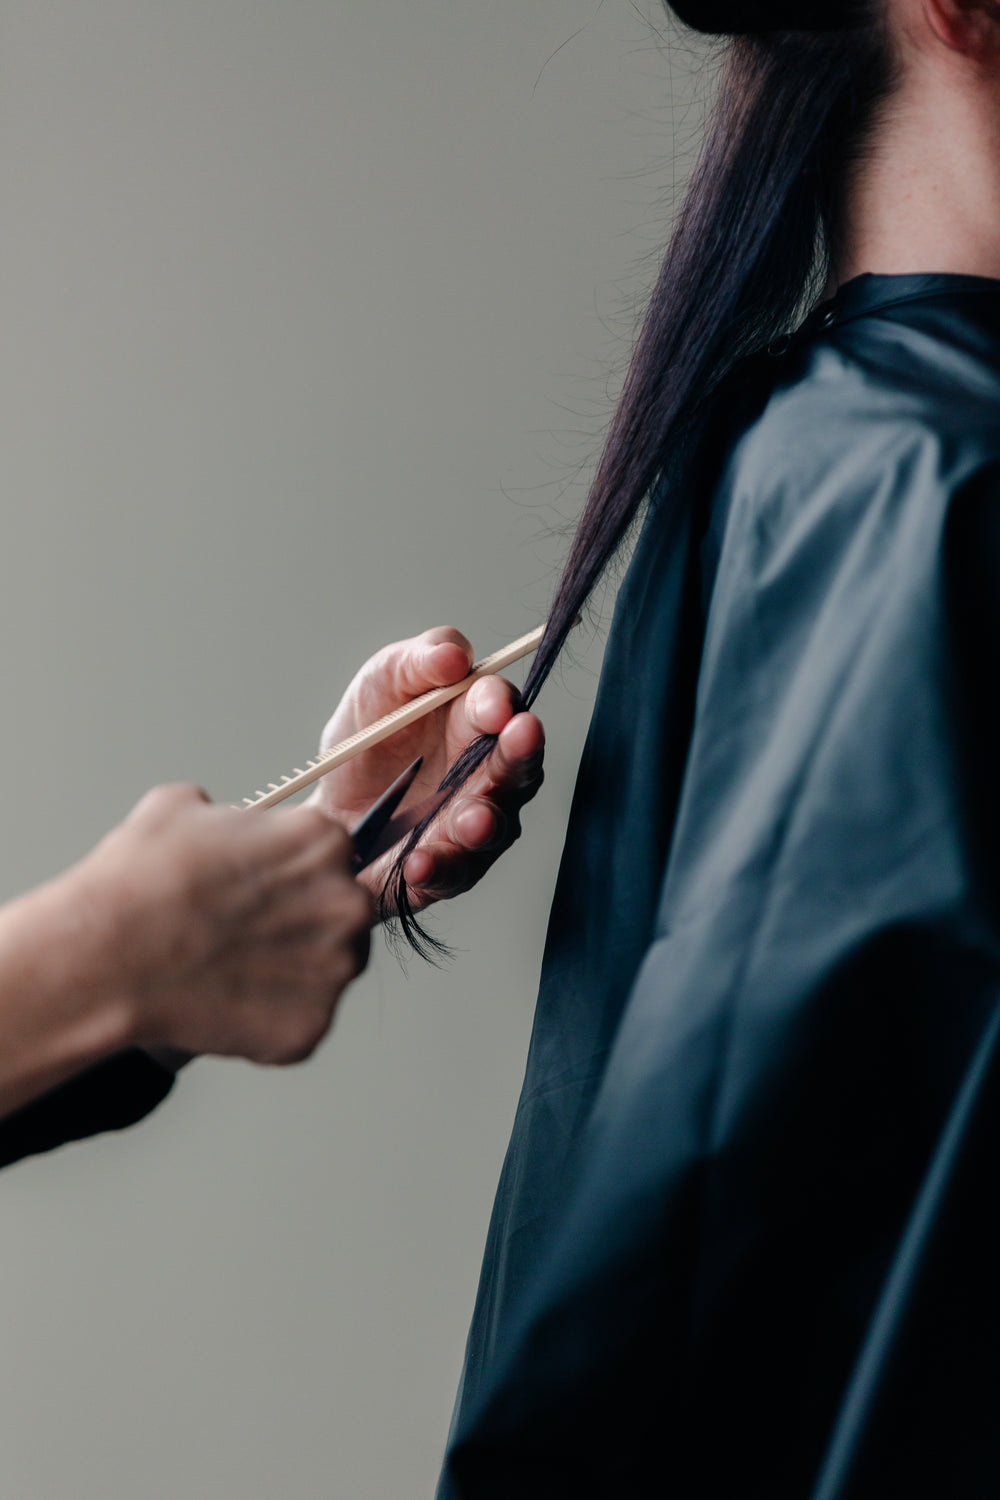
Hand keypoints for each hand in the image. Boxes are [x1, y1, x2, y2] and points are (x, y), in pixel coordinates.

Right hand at [74, 784, 372, 1063]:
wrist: (108, 956)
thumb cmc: (139, 880)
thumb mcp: (180, 806)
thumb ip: (229, 815)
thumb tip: (224, 821)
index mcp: (323, 841)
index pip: (327, 856)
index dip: (289, 873)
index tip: (258, 888)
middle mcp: (346, 903)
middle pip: (338, 913)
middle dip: (300, 923)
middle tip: (245, 933)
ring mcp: (334, 970)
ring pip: (325, 969)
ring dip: (290, 971)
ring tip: (231, 970)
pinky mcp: (312, 1026)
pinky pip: (300, 1021)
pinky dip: (268, 1018)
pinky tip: (225, 1003)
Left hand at [309, 627, 543, 909]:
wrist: (326, 810)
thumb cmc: (365, 743)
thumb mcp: (379, 685)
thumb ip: (418, 661)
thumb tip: (454, 655)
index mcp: (475, 722)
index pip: (504, 708)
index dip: (502, 704)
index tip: (492, 706)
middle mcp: (487, 774)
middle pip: (519, 766)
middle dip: (520, 754)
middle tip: (519, 738)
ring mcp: (472, 825)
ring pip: (497, 826)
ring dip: (485, 822)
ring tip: (467, 821)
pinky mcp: (448, 870)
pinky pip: (452, 873)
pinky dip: (438, 867)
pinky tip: (418, 862)